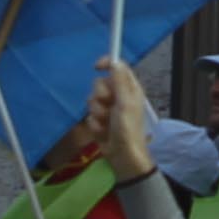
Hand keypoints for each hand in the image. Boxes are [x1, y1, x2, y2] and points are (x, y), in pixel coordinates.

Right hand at [84, 62, 156, 186]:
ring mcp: (108, 109)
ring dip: (97, 113)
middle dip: (100, 96)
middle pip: (100, 83)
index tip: (96, 66)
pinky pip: (89, 116)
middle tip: (109, 106)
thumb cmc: (128, 129)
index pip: (117, 68)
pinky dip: (95, 125)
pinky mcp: (100, 121)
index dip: (107, 63)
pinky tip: (103, 132)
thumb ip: (119, 82)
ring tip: (106, 123)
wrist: (122, 156)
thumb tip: (115, 62)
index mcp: (129, 89)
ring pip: (92, 100)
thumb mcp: (125, 103)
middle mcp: (119, 97)